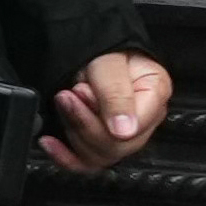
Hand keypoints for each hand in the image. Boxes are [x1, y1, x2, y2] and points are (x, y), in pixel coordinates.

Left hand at [43, 50, 171, 171]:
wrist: (90, 42)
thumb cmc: (106, 50)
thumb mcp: (109, 64)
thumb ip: (116, 95)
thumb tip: (124, 132)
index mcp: (155, 98)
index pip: (131, 132)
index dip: (99, 118)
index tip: (80, 93)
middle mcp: (143, 121)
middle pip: (115, 148)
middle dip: (83, 123)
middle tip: (67, 96)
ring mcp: (123, 135)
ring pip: (99, 157)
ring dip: (73, 131)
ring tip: (63, 102)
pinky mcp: (101, 141)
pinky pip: (86, 163)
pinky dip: (64, 156)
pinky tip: (50, 143)